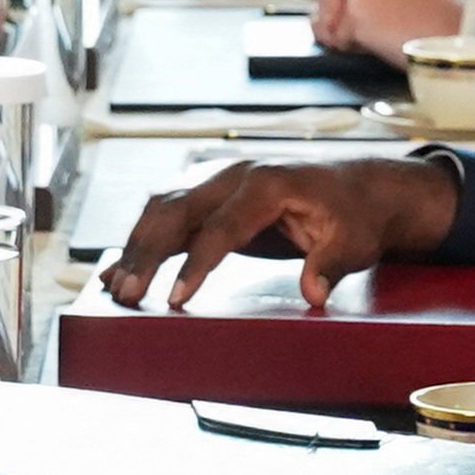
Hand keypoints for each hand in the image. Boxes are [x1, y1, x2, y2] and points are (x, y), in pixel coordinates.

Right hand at [98, 156, 459, 312]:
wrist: (360, 188)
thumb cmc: (355, 214)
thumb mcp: (354, 241)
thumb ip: (330, 264)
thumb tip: (312, 292)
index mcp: (267, 183)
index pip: (220, 227)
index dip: (196, 264)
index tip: (175, 297)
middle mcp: (235, 177)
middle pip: (177, 212)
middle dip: (147, 253)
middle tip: (125, 292)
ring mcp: (220, 184)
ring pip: (163, 209)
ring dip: (137, 246)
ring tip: (114, 285)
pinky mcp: (214, 200)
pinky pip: (169, 216)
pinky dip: (143, 240)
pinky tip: (122, 266)